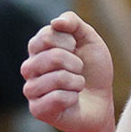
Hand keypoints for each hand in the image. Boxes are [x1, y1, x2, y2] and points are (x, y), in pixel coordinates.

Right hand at [21, 12, 115, 131]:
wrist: (101, 103)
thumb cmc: (93, 71)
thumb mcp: (89, 40)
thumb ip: (73, 23)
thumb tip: (55, 22)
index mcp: (37, 48)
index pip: (48, 36)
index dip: (69, 42)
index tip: (75, 50)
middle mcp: (29, 67)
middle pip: (53, 57)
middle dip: (76, 64)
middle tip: (78, 71)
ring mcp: (31, 89)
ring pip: (57, 78)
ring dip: (77, 82)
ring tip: (76, 86)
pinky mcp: (37, 109)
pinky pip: (57, 98)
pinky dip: (72, 97)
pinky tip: (72, 100)